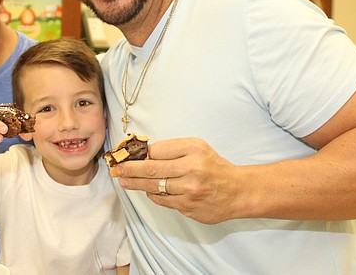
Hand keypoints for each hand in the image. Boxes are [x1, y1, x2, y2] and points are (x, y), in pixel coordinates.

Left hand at [115, 137, 242, 224]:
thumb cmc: (214, 167)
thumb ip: (173, 149)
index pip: (157, 150)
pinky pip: (163, 200)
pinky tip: (147, 190)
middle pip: (151, 169)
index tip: (126, 154)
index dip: (139, 153)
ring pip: (154, 187)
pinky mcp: (188, 207)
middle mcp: (191, 169)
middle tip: (118, 169)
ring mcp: (189, 190)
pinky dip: (153, 194)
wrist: (238, 191)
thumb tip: (144, 153)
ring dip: (136, 184)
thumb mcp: (197, 148)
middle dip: (130, 169)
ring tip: (124, 181)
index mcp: (193, 149)